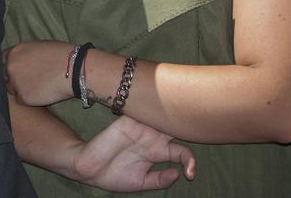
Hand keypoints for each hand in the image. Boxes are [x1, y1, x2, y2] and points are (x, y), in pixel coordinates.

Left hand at [3, 40, 76, 105]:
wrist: (74, 70)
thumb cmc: (62, 55)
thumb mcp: (38, 46)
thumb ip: (24, 53)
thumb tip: (20, 58)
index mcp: (14, 52)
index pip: (1, 60)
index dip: (8, 65)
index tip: (15, 70)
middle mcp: (10, 66)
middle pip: (2, 75)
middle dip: (10, 78)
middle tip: (24, 80)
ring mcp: (15, 83)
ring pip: (10, 89)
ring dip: (19, 89)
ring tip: (34, 88)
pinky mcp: (23, 97)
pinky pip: (20, 100)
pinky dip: (28, 99)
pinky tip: (39, 95)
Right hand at [71, 115, 194, 191]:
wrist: (89, 169)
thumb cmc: (114, 176)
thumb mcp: (141, 182)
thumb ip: (160, 180)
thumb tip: (178, 174)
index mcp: (157, 152)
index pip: (182, 151)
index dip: (190, 162)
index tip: (189, 175)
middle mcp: (152, 138)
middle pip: (176, 128)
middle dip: (188, 127)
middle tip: (201, 130)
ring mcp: (140, 127)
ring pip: (162, 116)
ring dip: (173, 115)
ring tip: (186, 117)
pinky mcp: (128, 120)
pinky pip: (142, 109)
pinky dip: (151, 108)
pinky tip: (162, 112)